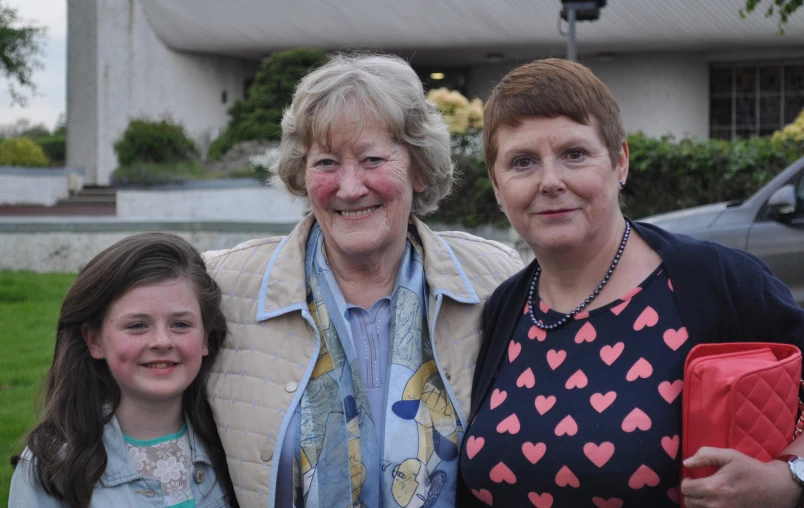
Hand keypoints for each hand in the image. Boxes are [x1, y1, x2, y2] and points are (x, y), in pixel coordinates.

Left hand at [681, 447, 801, 507]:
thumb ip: (705, 455)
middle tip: (699, 485)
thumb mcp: (729, 455)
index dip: (686, 481)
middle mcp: (716, 504)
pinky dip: (707, 507)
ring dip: (697, 502)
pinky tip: (714, 501)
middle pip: (688, 502)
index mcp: (714, 487)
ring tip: (706, 493)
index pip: (685, 488)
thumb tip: (686, 463)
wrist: (774, 487)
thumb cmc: (750, 469)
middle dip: (690, 492)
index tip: (693, 477)